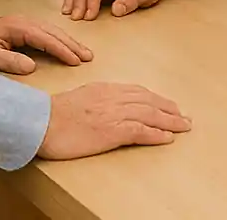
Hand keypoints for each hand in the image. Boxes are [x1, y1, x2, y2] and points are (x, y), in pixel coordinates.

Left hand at [0, 12, 92, 74]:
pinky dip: (60, 38)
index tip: (75, 60)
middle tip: (88, 56)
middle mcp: (25, 22)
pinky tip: (66, 44)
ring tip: (83, 52)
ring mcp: (26, 22)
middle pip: (54, 32)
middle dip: (72, 44)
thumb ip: (9, 60)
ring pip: (53, 30)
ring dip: (69, 41)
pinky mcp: (24, 26)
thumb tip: (32, 66)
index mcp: (19, 27)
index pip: (46, 39)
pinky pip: (47, 31)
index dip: (62, 50)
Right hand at [38, 83, 190, 160]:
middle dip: (168, 109)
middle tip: (183, 117)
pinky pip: (140, 131)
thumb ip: (98, 98)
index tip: (168, 105)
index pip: (138, 92)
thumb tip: (108, 104)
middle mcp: (113, 98)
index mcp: (105, 89)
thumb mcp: (81, 97)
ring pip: (149, 114)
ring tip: (183, 127)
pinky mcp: (111, 131)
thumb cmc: (55, 114)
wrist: (43, 121)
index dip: (156, 98)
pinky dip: (156, 134)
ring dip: (169, 121)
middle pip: (148, 101)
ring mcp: (113, 113)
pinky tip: (167, 138)